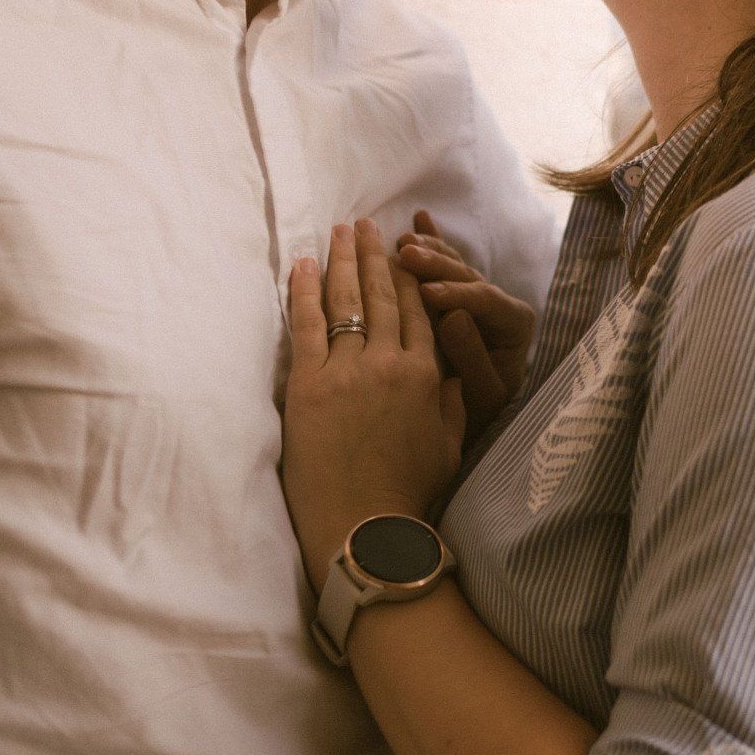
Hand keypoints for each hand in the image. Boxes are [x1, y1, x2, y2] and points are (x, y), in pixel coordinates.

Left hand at [282, 220, 464, 587]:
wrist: (364, 528)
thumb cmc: (407, 496)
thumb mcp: (447, 446)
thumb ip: (449, 405)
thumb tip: (452, 376)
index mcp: (427, 376)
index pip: (420, 312)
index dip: (410, 278)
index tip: (402, 253)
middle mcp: (390, 364)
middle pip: (383, 296)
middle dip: (375, 256)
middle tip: (368, 225)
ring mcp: (348, 371)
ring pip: (346, 300)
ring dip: (342, 260)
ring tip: (341, 230)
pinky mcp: (309, 384)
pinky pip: (306, 324)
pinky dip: (303, 290)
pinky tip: (303, 263)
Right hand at [395, 212, 536, 437]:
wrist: (472, 416)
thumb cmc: (478, 410)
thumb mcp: (481, 394)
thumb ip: (472, 356)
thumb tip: (454, 317)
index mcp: (515, 325)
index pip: (487, 301)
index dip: (457, 294)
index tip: (427, 293)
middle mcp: (499, 304)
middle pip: (469, 276)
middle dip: (438, 264)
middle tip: (406, 253)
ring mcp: (478, 295)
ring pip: (455, 265)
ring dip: (429, 250)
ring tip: (403, 241)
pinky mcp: (459, 292)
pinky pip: (447, 262)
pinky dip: (434, 240)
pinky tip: (419, 218)